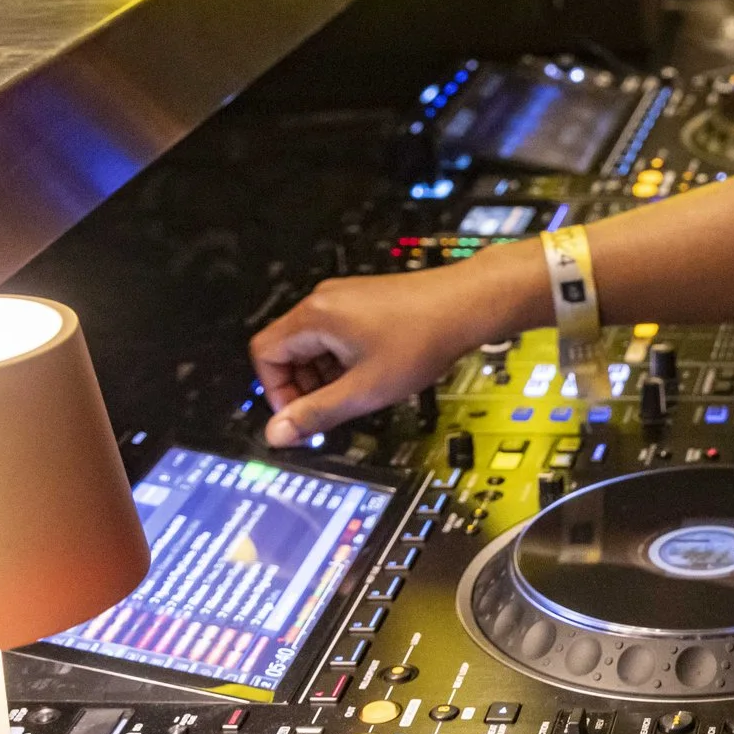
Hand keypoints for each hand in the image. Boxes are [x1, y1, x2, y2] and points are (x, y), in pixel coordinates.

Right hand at [247, 256, 523, 445]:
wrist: (469, 305)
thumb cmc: (422, 338)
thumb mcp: (363, 390)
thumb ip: (316, 414)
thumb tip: (276, 434)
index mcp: (314, 316)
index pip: (264, 354)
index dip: (276, 391)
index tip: (301, 415)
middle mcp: (325, 300)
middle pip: (288, 350)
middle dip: (303, 385)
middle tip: (332, 409)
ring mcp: (346, 299)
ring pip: (315, 345)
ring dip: (326, 375)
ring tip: (359, 391)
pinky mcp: (365, 302)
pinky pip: (338, 335)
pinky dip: (345, 360)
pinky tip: (373, 374)